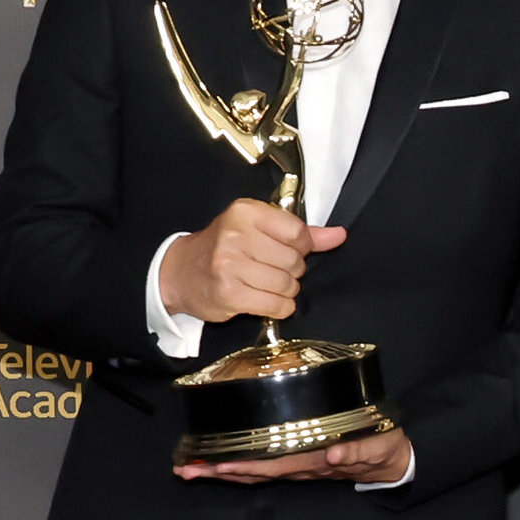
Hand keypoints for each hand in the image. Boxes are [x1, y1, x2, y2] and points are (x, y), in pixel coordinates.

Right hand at [159, 199, 343, 323]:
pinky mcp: (228, 294)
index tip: (290, 249)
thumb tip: (339, 235)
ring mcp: (229, 266)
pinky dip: (279, 306)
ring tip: (268, 284)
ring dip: (286, 290)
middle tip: (273, 269)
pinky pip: (275, 305)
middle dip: (292, 270)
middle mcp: (236, 237)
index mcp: (246, 213)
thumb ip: (301, 232)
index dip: (302, 246)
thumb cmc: (225, 247)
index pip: (298, 232)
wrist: (181, 272)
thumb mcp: (258, 228)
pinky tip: (267, 300)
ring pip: (287, 285)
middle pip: (294, 261)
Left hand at [175, 427, 411, 483]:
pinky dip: (239, 467)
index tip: (213, 465)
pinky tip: (221, 464)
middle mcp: (300, 467)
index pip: (271, 465)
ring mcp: (298, 467)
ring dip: (222, 472)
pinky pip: (263, 467)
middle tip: (184, 469)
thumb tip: (334, 452)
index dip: (241, 466)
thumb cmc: (384, 449)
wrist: (391, 462)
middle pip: (253, 473)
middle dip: (218, 472)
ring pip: (254, 473)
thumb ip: (357, 449)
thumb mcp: (378, 447)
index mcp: (315, 461)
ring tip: (191, 468)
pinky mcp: (299, 462)